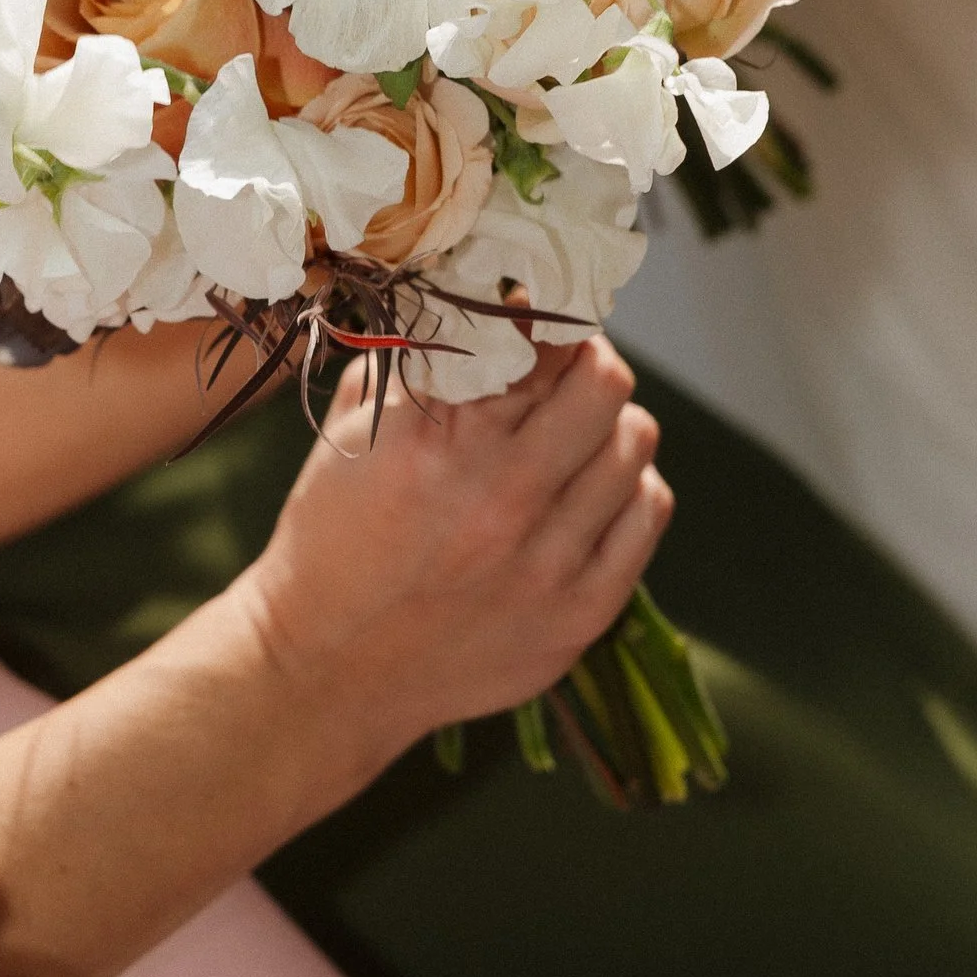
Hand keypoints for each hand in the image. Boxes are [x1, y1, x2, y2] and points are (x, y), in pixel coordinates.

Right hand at [237, 335, 670, 766]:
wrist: (326, 669)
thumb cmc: (332, 543)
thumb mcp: (352, 436)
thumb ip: (415, 365)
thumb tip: (481, 307)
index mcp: (432, 440)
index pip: (533, 340)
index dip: (541, 321)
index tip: (534, 324)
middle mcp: (497, 494)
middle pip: (603, 378)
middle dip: (586, 361)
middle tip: (567, 372)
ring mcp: (545, 558)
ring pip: (635, 440)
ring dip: (610, 424)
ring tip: (578, 436)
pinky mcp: (581, 611)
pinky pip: (649, 510)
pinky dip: (629, 487)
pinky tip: (592, 492)